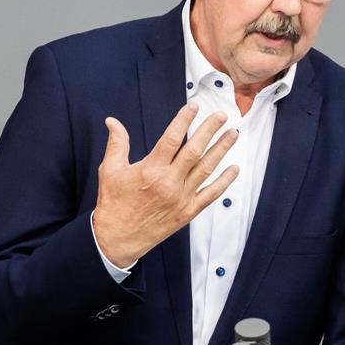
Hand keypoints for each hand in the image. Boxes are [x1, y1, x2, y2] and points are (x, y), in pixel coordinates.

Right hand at [93, 104, 238, 266]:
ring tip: (232, 134)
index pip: (171, 138)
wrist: (117, 238)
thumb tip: (112, 121)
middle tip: (221, 115)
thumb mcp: (111, 170)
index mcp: (150, 169)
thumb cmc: (113, 203)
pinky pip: (210, 195)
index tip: (193, 106)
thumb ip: (116, 143)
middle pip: (194, 150)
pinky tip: (234, 169)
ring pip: (206, 169)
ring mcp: (181, 198)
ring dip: (221, 150)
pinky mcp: (187, 212)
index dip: (183, 120)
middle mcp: (169, 182)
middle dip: (209, 130)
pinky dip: (224, 182)